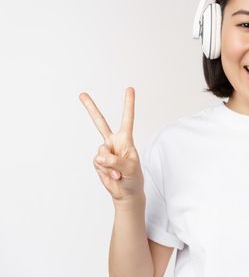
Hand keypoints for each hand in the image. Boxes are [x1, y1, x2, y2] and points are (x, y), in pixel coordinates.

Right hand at [79, 87, 144, 204]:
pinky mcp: (98, 161)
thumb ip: (116, 161)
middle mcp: (114, 141)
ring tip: (119, 172)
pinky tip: (113, 175)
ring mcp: (105, 151)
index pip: (127, 118)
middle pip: (100, 122)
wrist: (126, 191)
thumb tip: (99, 157)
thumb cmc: (134, 177)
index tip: (130, 88)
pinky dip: (105, 170)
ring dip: (110, 165)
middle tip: (81, 94)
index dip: (128, 104)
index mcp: (126, 139)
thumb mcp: (131, 168)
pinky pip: (98, 163)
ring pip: (101, 152)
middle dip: (90, 108)